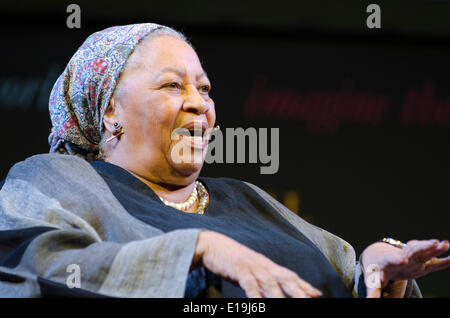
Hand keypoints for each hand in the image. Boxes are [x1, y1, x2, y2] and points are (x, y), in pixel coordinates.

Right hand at [192, 230, 321, 297]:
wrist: (211, 244)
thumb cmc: (232, 260)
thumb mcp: (250, 270)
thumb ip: (263, 281)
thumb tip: (276, 293)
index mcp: (267, 265)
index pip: (290, 275)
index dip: (304, 285)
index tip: (317, 294)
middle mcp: (263, 265)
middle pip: (286, 278)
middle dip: (300, 291)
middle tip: (311, 300)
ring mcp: (252, 267)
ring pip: (271, 283)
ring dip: (281, 297)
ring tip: (288, 307)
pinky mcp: (239, 269)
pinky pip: (249, 285)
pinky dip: (256, 296)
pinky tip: (259, 306)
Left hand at [361, 239, 449, 297]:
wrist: (378, 256)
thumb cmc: (375, 270)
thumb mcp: (372, 280)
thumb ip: (373, 291)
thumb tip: (369, 301)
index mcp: (388, 261)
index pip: (392, 259)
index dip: (397, 260)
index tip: (403, 260)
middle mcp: (401, 256)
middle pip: (412, 250)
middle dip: (423, 247)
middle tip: (435, 242)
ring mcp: (411, 257)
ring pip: (422, 250)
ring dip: (433, 247)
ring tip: (445, 244)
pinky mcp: (419, 261)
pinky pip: (432, 260)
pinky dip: (442, 260)